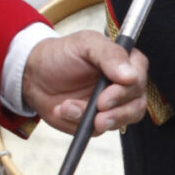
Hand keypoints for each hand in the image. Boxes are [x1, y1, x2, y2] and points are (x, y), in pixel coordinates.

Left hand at [22, 32, 148, 135]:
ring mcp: (112, 106)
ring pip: (122, 120)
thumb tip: (130, 76)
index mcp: (124, 63)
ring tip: (71, 109)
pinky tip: (64, 111)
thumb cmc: (61, 55)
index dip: (129, 87)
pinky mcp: (97, 122)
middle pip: (137, 103)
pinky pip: (97, 130)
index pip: (140, 76)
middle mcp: (122, 86)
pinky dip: (79, 123)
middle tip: (98, 108)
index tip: (109, 92)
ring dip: (100, 119)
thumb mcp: (84, 44)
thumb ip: (109, 54)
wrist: (35, 76)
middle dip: (118, 110)